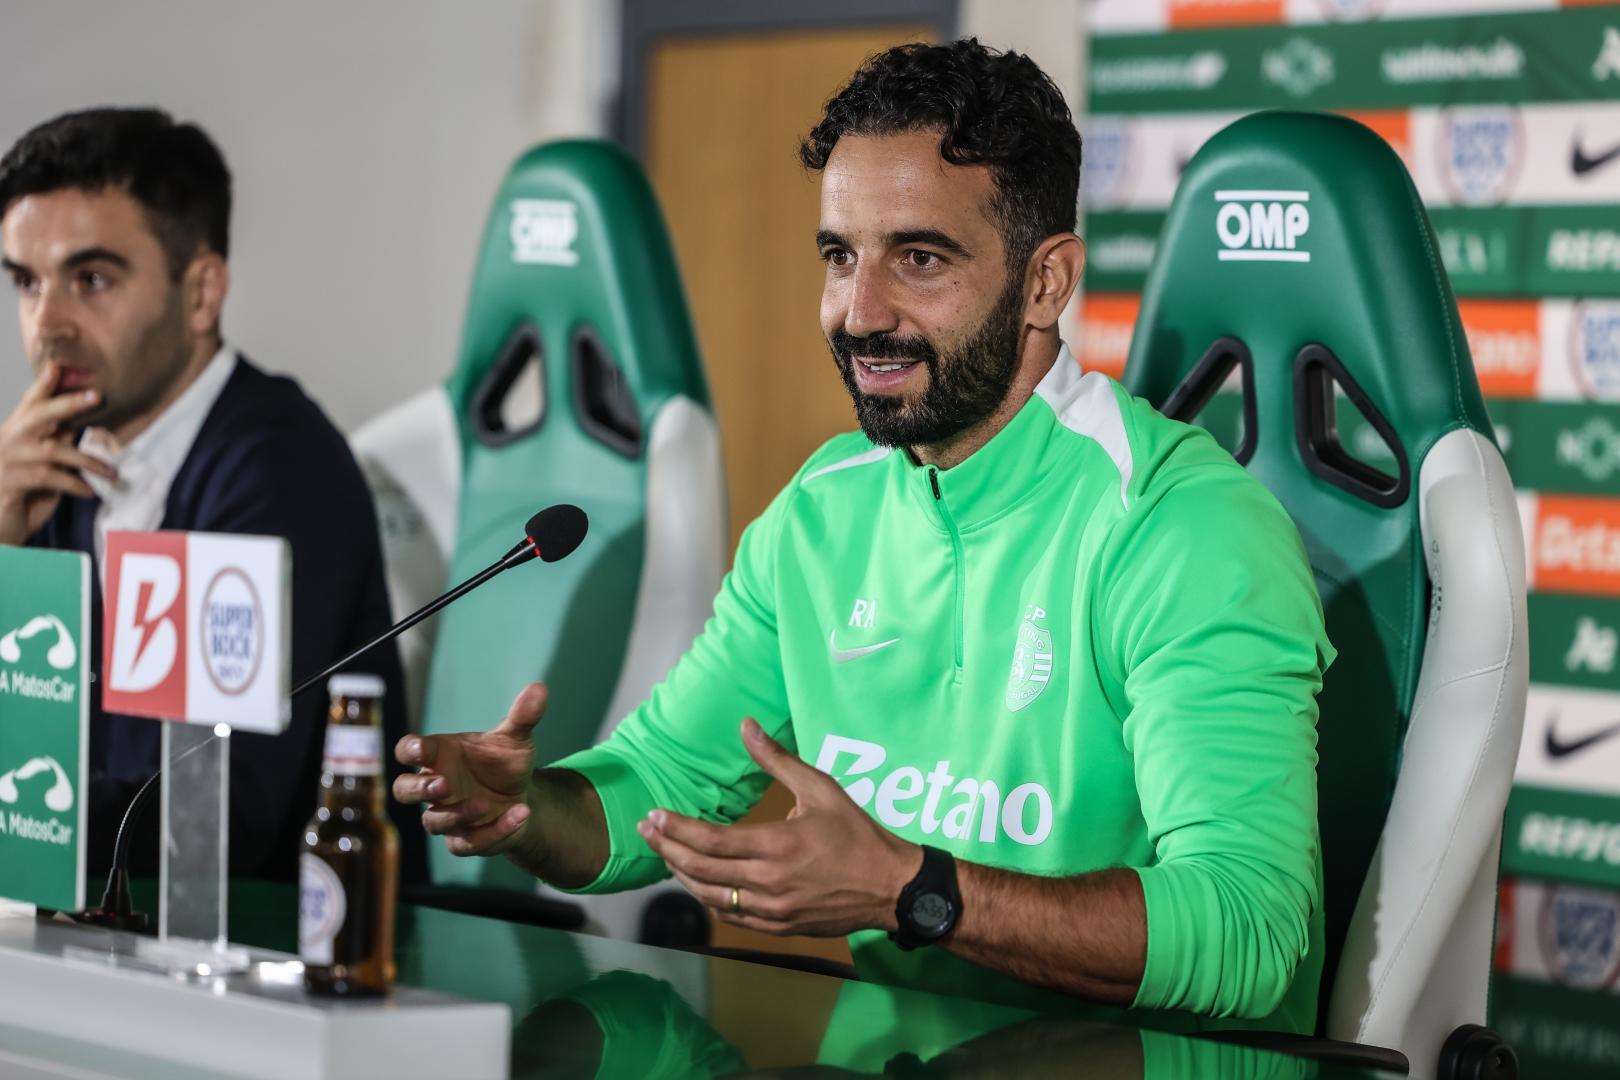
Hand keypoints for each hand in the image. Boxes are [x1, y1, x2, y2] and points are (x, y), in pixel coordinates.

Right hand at [0, 362, 115, 544]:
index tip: (59, 365)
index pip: (30, 402)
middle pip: (38, 414)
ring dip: (88, 460)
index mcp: (15, 432)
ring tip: (112, 473)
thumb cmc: (22, 494)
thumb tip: (79, 430)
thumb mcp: (42, 465)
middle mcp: (7, 441)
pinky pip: (49, 478)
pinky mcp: (10, 485)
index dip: (44, 384)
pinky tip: (89, 490)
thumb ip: (55, 445)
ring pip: (52, 450)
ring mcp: (6, 462)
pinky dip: (74, 483)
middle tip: (95, 396)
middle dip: (67, 404)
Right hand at [394, 682, 545, 856]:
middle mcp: (437, 787)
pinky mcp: (465, 839)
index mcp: (440, 756)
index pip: (409, 751)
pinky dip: (494, 831)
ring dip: (459, 814)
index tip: (419, 749)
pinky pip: (469, 843)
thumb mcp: (516, 739)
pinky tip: (519, 815)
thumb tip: (539, 688)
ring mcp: (448, 815)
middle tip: (443, 785)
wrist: (523, 795)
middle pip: (404, 790)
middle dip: (419, 789)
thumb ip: (522, 716)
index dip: (409, 750)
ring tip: (486, 803)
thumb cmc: (504, 763)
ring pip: (435, 822)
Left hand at [638, 718, 922, 937]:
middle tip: (647, 832)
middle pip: (701, 870)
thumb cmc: (856, 834)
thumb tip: (746, 725)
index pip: (711, 841)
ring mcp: (771, 910)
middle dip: (667, 850)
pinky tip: (697, 883)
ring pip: (710, 897)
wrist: (890, 887)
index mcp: (776, 846)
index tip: (654, 816)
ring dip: (682, 876)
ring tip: (665, 855)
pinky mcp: (778, 928)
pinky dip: (708, 899)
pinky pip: (731, 916)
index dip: (677, 829)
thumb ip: (778, 760)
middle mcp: (768, 882)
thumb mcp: (821, 788)